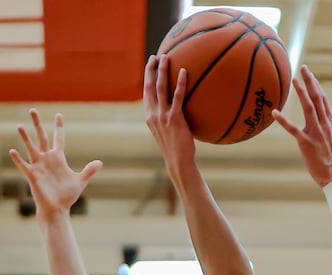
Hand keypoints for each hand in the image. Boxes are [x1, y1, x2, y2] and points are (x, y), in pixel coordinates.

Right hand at [9, 109, 101, 219]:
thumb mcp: (80, 181)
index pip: (58, 138)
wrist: (58, 209)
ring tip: (19, 126)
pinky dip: (18, 159)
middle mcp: (47, 159)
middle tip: (33, 109)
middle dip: (37, 124)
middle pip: (41, 137)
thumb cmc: (67, 196)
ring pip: (30, 148)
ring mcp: (38, 166)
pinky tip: (12, 151)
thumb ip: (89, 171)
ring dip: (25, 137)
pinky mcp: (32, 176)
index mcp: (58, 158)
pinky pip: (24, 165)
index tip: (58, 114)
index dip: (59, 126)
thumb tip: (100, 162)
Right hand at [144, 53, 196, 174]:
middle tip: (156, 56)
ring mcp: (163, 116)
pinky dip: (180, 83)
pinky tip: (185, 72)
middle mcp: (153, 114)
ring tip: (167, 58)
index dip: (147, 76)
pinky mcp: (174, 118)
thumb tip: (178, 109)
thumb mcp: (168, 132)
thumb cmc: (176, 148)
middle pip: (149, 86)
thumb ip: (168, 119)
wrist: (178, 161)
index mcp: (150, 116)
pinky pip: (177, 97)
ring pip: (160, 88)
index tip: (150, 64)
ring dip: (163, 71)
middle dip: (151, 69)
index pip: (146, 92)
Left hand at [272, 65, 331, 186]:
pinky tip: (274, 112)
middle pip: (317, 98)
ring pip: (309, 108)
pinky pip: (293, 129)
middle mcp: (324, 124)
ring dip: (302, 93)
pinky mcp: (306, 142)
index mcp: (330, 122)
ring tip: (294, 80)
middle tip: (303, 68)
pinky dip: (283, 120)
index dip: (316, 85)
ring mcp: (316, 132)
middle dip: (310, 82)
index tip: (309, 73)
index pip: (323, 99)